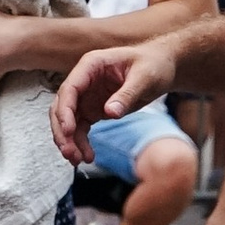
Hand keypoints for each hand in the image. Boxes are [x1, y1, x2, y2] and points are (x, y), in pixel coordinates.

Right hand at [52, 37, 177, 161]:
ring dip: (69, 141)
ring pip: (68, 121)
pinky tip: (86, 156)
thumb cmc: (153, 64)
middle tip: (69, 152)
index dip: (65, 110)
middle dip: (63, 131)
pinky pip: (80, 128)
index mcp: (91, 65)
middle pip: (62, 107)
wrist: (162, 67)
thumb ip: (127, 94)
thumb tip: (110, 113)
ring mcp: (86, 96)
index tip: (69, 130)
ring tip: (77, 160)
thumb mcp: (144, 78)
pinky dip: (80, 143)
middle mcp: (84, 81)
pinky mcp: (93, 109)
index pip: (70, 88)